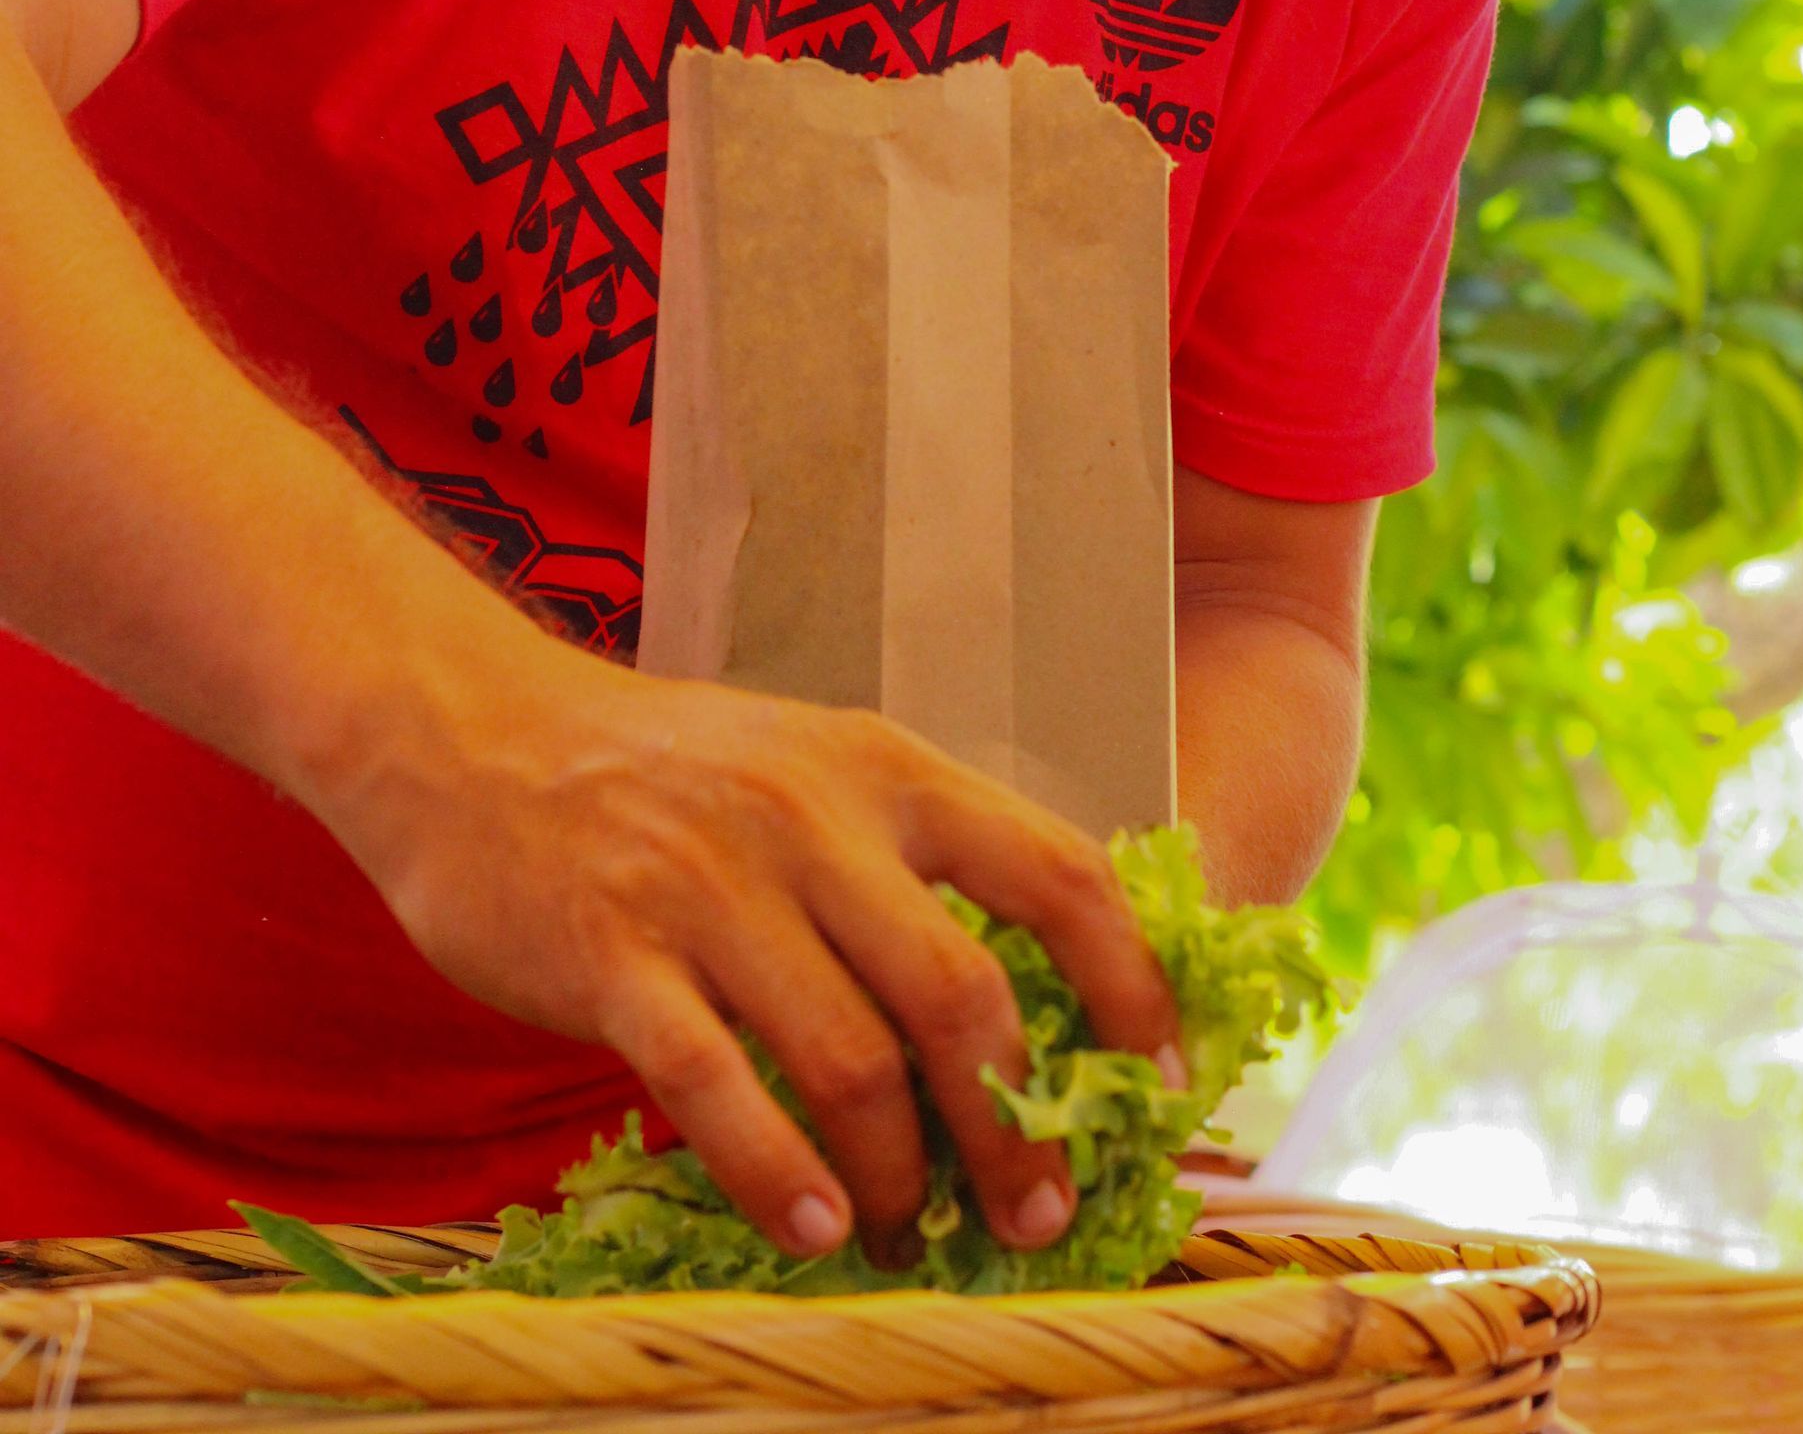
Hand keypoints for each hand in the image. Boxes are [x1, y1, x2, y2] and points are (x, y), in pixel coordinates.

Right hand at [308, 627, 1183, 1264]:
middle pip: (961, 995)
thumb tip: (1029, 1004)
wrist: (473, 733)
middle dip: (1015, 1128)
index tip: (1161, 1084)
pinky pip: (717, 1086)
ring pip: (850, 1061)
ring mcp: (710, 886)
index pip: (1056, 871)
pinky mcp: (612, 954)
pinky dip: (777, 1175)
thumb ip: (907, 862)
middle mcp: (812, 819)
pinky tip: (813, 1231)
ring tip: (911, 1236)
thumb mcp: (809, 770)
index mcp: (884, 768)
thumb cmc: (663, 774)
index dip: (1129, 986)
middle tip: (1038, 1212)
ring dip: (899, 1176)